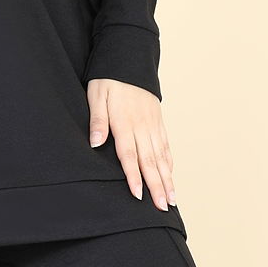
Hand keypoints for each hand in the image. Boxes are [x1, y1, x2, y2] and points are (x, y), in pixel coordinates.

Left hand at [86, 78, 176, 211]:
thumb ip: (98, 120)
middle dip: (157, 186)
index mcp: (125, 122)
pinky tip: (171, 174)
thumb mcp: (96, 95)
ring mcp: (152, 124)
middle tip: (163, 208)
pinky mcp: (158, 120)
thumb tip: (96, 143)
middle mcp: (142, 126)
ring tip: (171, 199)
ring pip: (161, 155)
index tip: (139, 196)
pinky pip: (165, 144)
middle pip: (150, 160)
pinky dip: (169, 161)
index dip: (134, 176)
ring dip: (167, 178)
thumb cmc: (109, 78)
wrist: (129, 59)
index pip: (129, 154)